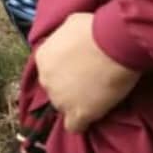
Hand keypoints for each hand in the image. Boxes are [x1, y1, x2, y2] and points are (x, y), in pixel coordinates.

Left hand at [36, 12, 139, 132]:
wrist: (110, 44)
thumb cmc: (92, 29)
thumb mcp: (68, 25)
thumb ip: (62, 38)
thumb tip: (67, 40)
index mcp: (41, 58)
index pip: (49, 71)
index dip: (64, 71)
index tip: (77, 69)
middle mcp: (45, 80)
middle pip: (54, 89)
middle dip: (67, 86)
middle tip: (87, 81)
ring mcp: (60, 98)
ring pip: (63, 107)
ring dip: (75, 103)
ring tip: (94, 96)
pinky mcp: (78, 113)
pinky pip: (74, 127)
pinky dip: (81, 124)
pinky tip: (90, 118)